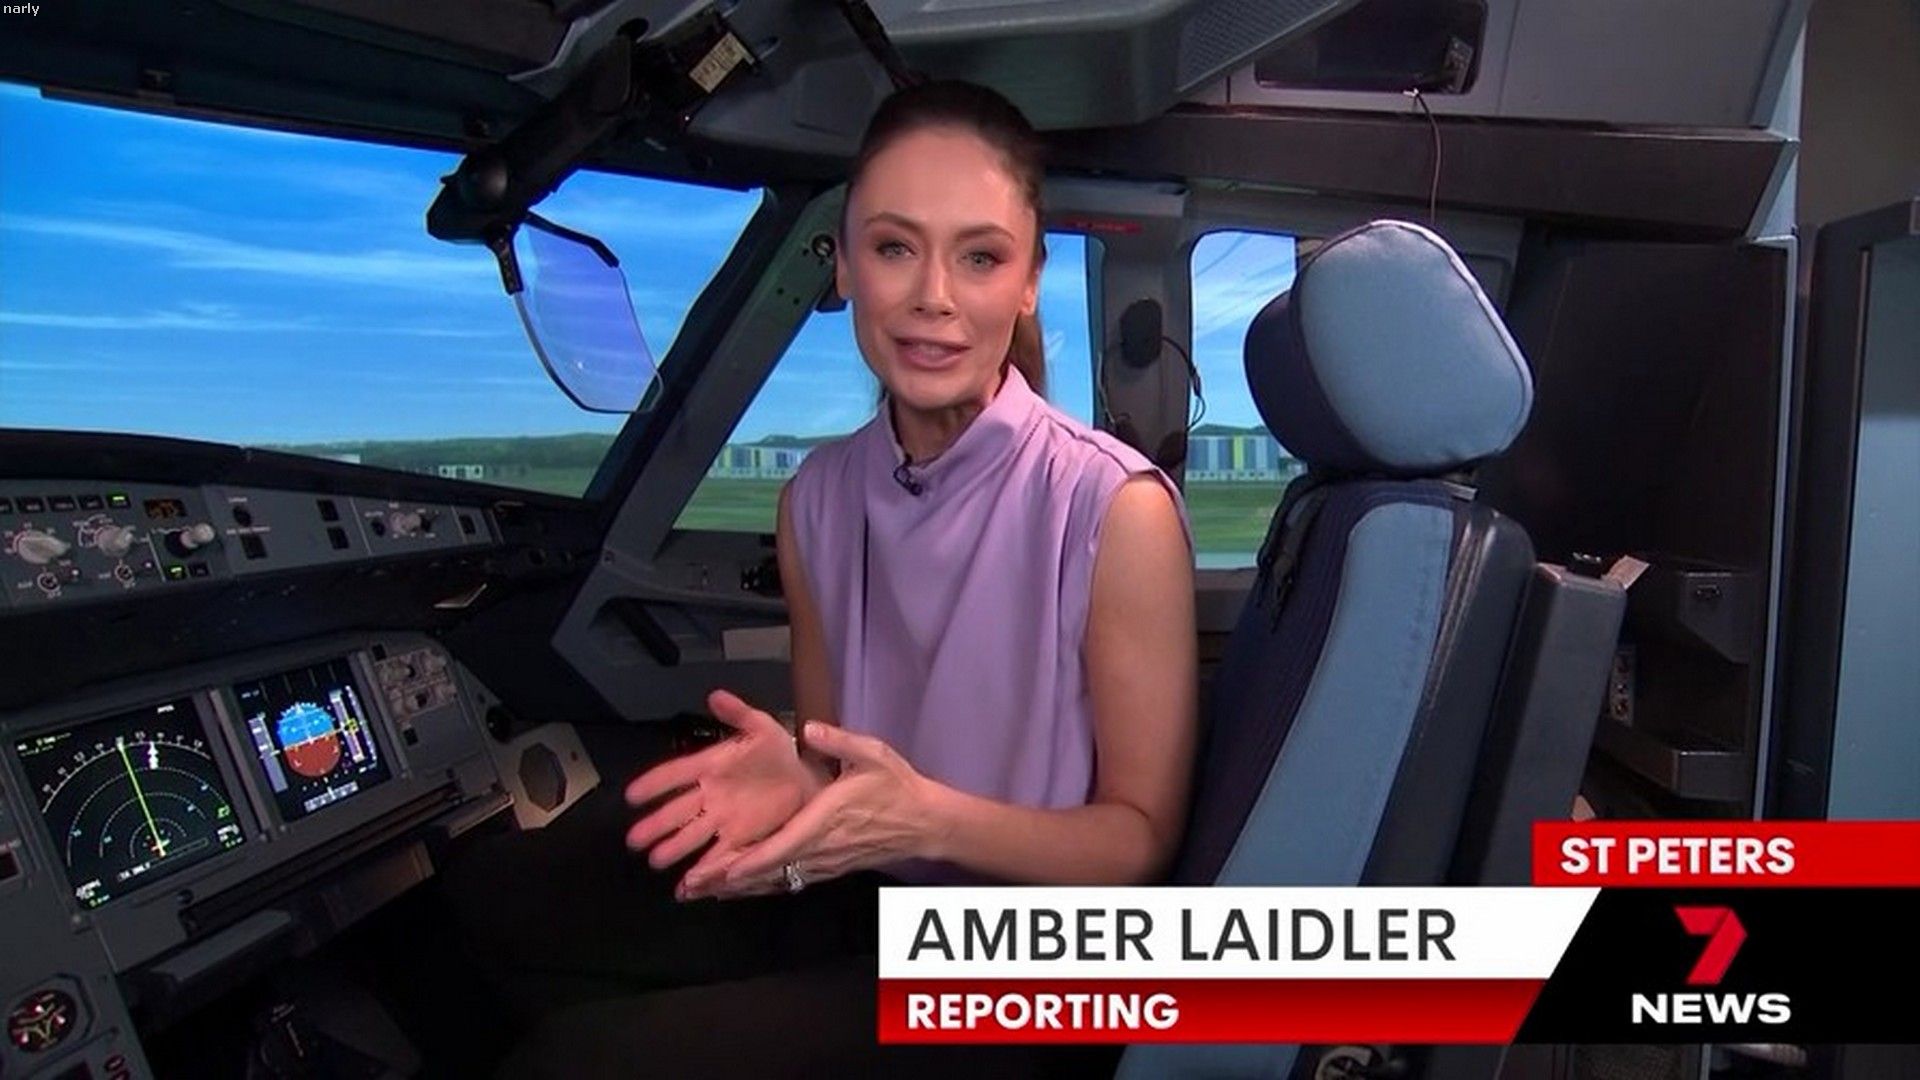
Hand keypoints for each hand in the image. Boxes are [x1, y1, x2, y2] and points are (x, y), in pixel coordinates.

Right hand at [624, 690, 824, 893]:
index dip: (654, 783)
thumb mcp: (761, 727)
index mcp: (711, 765)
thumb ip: (738, 713)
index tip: (632, 795)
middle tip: (633, 840)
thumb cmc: (778, 752)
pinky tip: (686, 884)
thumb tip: (715, 695)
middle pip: (677, 811)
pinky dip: (703, 869)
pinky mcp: (740, 838)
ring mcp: (722, 819)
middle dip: (656, 825)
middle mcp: (710, 795)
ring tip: (656, 861)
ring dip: (674, 848)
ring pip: (692, 835)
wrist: (805, 780)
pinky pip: (717, 854)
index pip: (676, 773)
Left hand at [690, 722, 944, 899]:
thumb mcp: (872, 754)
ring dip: (737, 888)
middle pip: (770, 871)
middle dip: (728, 880)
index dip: (752, 861)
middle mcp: (821, 847)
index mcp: (826, 819)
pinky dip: (759, 886)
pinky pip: (788, 881)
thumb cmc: (896, 786)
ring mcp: (824, 862)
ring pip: (775, 880)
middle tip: (689, 888)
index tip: (722, 870)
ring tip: (699, 892)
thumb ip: (838, 741)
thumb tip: (808, 729)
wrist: (924, 822)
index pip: (784, 846)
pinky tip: (735, 889)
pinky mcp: (828, 868)